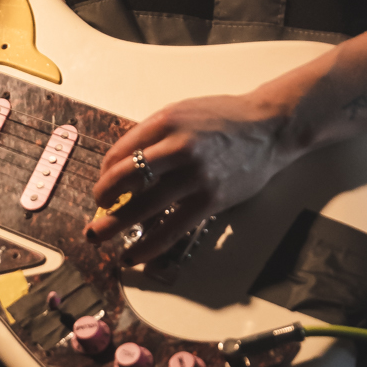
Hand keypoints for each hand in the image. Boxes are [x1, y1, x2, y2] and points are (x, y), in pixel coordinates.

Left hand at [90, 81, 320, 265]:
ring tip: (99, 235)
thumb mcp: (183, 112)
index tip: (103, 183)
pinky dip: (149, 244)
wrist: (269, 127)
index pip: (120, 151)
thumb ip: (153, 135)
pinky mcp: (210, 199)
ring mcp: (194, 175)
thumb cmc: (226, 120)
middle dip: (102, 197)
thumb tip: (122, 164)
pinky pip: (172, 228)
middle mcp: (178, 147)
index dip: (105, 172)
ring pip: (143, 205)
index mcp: (166, 122)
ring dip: (115, 224)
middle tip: (96, 208)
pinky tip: (135, 253)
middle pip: (124, 177)